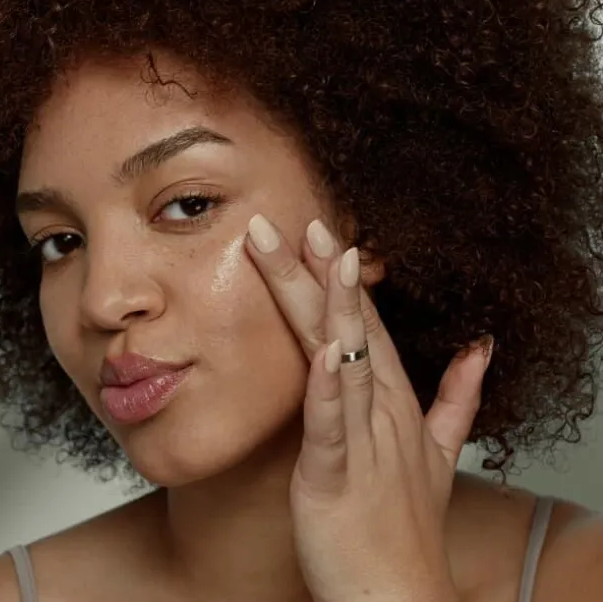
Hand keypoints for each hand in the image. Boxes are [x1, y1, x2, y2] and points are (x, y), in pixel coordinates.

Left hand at [245, 213, 492, 601]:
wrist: (401, 599)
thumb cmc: (404, 527)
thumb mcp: (439, 453)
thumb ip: (457, 397)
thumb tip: (480, 348)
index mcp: (394, 401)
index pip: (366, 323)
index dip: (343, 276)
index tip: (322, 229)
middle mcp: (382, 411)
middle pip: (350, 328)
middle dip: (323, 272)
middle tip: (303, 220)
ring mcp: (364, 442)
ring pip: (346, 360)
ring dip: (334, 308)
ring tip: (323, 257)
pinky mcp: (336, 478)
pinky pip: (332, 427)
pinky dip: (328, 389)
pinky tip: (322, 352)